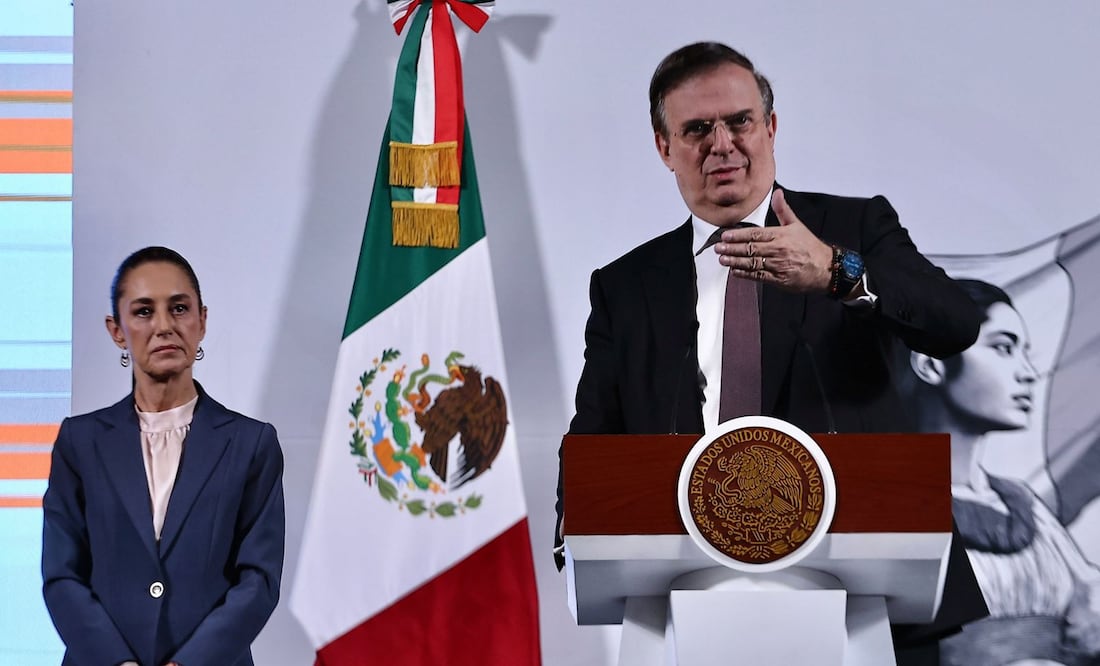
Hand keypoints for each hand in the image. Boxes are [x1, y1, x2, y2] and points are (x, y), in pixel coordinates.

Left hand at [714, 188, 833, 293]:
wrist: (826, 268)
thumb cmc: (810, 246)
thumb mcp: (797, 224)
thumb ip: (783, 209)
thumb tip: (777, 193)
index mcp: (780, 235)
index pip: (755, 234)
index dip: (738, 235)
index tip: (725, 236)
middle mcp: (778, 250)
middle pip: (750, 248)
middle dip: (732, 249)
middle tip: (718, 248)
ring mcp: (778, 265)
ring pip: (752, 263)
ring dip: (735, 262)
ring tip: (722, 260)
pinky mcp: (779, 279)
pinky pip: (759, 276)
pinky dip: (745, 274)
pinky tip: (735, 272)